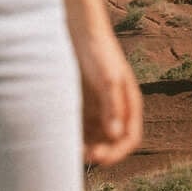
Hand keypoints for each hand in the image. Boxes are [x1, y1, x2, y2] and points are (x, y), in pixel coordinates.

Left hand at [77, 28, 144, 167]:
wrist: (80, 32)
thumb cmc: (99, 52)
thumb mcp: (107, 78)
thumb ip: (112, 106)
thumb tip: (115, 136)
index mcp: (128, 105)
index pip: (129, 138)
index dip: (117, 152)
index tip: (99, 158)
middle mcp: (114, 110)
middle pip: (111, 141)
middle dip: (99, 152)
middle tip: (81, 155)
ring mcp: (97, 108)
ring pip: (94, 137)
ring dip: (85, 146)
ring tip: (69, 149)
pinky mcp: (81, 104)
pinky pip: (79, 126)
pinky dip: (74, 134)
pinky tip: (62, 137)